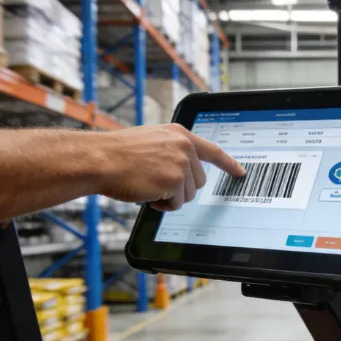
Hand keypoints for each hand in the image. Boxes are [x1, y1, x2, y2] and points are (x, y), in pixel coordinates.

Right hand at [101, 124, 244, 210]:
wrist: (100, 159)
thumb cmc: (118, 153)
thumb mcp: (150, 141)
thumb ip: (171, 150)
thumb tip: (183, 171)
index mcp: (179, 134)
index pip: (212, 151)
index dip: (228, 163)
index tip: (240, 172)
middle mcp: (183, 146)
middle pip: (198, 180)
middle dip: (181, 188)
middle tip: (159, 185)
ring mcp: (180, 163)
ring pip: (188, 194)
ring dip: (170, 197)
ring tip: (149, 186)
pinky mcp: (174, 181)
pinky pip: (177, 204)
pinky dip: (163, 205)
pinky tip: (148, 194)